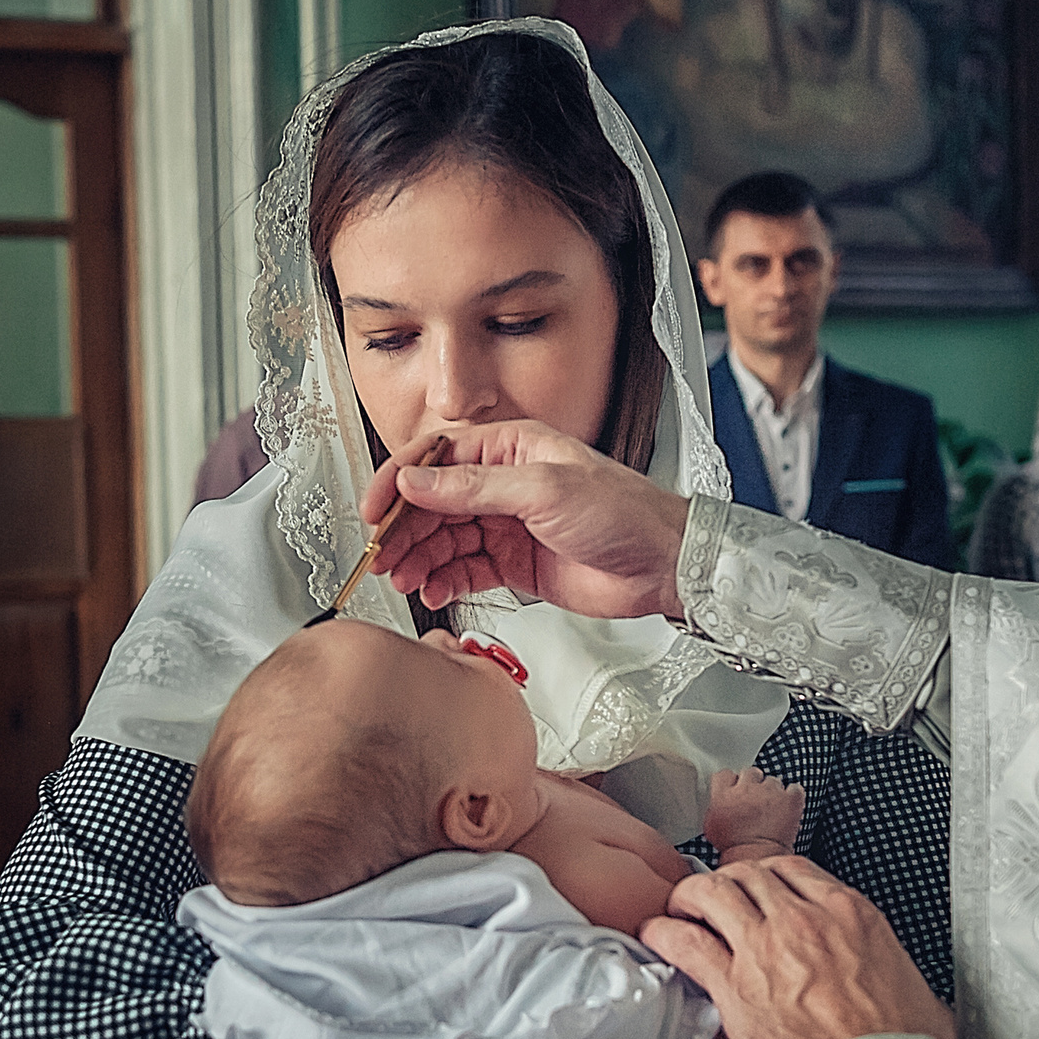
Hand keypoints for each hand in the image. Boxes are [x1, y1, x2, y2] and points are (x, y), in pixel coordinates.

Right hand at [362, 422, 691, 618]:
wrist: (664, 564)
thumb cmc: (625, 513)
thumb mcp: (544, 490)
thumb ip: (475, 487)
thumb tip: (416, 480)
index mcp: (511, 448)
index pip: (435, 457)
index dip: (398, 482)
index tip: (374, 509)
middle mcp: (505, 483)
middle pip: (433, 502)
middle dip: (403, 529)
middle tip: (382, 556)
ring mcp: (509, 525)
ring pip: (445, 539)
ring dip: (419, 558)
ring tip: (403, 579)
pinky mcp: (516, 564)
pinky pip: (466, 569)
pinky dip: (445, 579)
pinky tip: (434, 590)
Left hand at [641, 856, 955, 1038]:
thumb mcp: (910, 985)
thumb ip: (883, 966)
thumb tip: (889, 979)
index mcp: (852, 915)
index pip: (795, 871)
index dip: (767, 878)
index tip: (759, 890)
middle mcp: (807, 920)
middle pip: (749, 874)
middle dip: (727, 882)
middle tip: (715, 899)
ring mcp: (768, 948)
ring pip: (714, 893)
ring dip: (691, 897)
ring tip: (680, 908)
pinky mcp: (737, 988)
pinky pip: (686, 941)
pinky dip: (665, 932)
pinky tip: (656, 936)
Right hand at [701, 767, 804, 858]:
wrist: (758, 858)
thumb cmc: (734, 848)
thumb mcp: (711, 826)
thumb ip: (715, 804)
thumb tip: (719, 798)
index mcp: (723, 795)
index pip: (725, 774)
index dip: (732, 781)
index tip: (736, 789)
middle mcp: (746, 789)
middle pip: (750, 772)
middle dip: (753, 784)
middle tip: (755, 800)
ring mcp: (770, 792)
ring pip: (773, 780)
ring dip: (773, 791)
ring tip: (771, 810)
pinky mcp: (790, 798)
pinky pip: (794, 788)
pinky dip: (792, 796)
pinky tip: (787, 808)